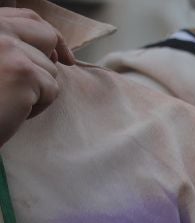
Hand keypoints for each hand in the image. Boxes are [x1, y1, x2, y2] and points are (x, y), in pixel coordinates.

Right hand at [0, 7, 72, 149]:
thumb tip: (59, 55)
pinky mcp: (24, 72)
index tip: (63, 56)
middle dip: (46, 63)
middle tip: (35, 86)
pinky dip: (39, 106)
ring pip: (51, 68)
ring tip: (10, 99)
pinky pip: (52, 89)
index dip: (50, 36)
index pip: (29, 18)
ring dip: (38, 91)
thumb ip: (17, 46)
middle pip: (47, 37)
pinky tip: (15, 110)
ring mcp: (10, 48)